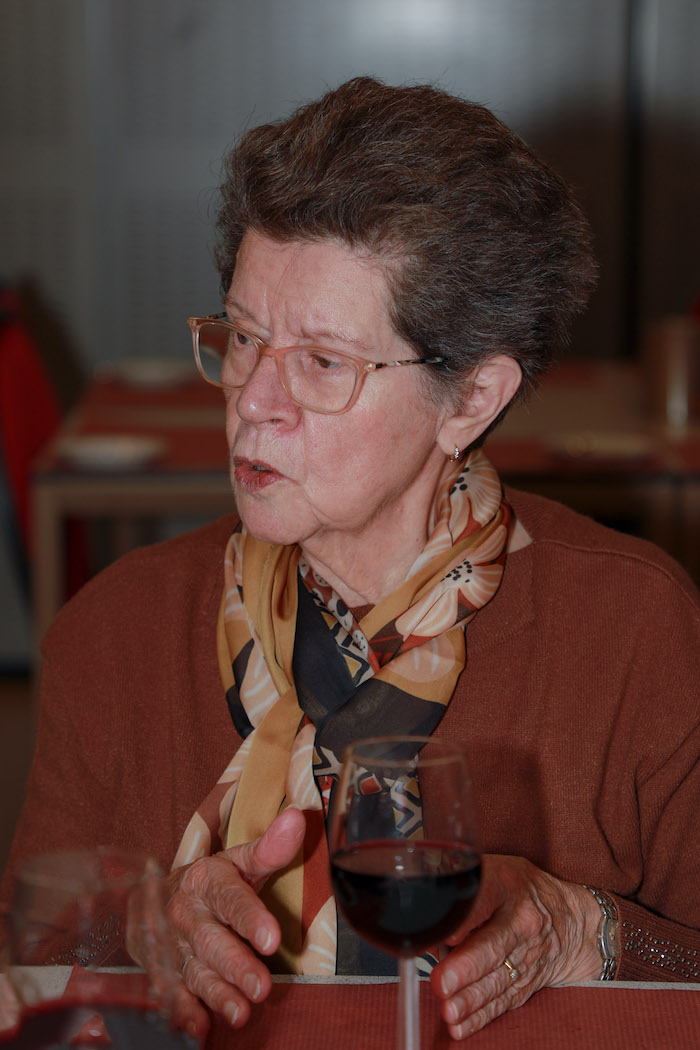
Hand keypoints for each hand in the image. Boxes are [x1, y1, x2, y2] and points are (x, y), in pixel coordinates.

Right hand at [129, 807, 305, 1040]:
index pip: (231, 899)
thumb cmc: (210, 882)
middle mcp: (185, 913)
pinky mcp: (163, 972)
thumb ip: (269, 848)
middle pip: (212, 941)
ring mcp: (172, 946)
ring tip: (241, 1012)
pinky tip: (199, 1027)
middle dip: (236, 965)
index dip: (251, 918)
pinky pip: (171, 992)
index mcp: (205, 880)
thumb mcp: (237, 862)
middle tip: (261, 986)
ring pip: (194, 971)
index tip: (272, 938)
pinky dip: (183, 1011)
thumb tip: (298, 818)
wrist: (154, 898)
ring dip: (216, 994)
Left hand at [430, 854, 602, 1039]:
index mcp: (507, 885)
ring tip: (448, 1009)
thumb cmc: (520, 890)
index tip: (446, 933)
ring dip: (469, 999)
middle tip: (441, 981)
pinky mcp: (527, 983)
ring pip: (495, 980)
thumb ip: (463, 887)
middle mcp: (521, 922)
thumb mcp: (496, 870)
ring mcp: (527, 956)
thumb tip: (430, 919)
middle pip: (492, 946)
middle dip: (465, 968)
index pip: (487, 897)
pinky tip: (460, 1025)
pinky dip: (480, 1016)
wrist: (571, 919)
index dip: (466, 917)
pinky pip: (502, 1002)